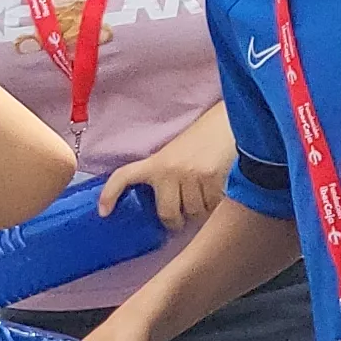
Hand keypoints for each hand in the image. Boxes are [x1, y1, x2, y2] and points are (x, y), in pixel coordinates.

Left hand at [104, 111, 232, 236]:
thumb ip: (169, 175)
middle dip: (175, 222)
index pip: (124, 176)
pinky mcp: (214, 180)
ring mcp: (192, 176)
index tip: (103, 212)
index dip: (110, 194)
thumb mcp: (180, 152)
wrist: (237, 119)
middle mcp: (171, 170)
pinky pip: (213, 208)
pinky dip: (218, 206)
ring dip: (201, 211)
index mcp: (158, 162)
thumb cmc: (209, 137)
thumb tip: (169, 209)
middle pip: (166, 213)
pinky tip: (223, 193)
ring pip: (193, 213)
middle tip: (180, 222)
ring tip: (209, 197)